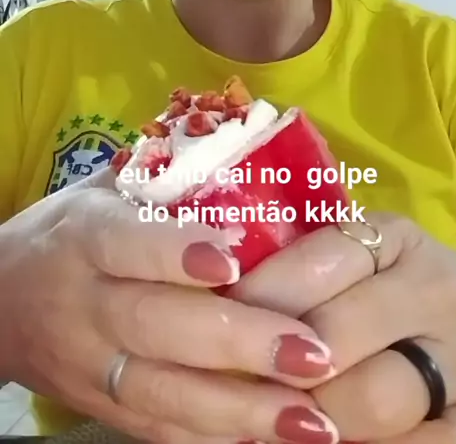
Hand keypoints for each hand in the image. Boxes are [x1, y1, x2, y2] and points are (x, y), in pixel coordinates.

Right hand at [0, 169, 339, 443]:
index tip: (235, 262)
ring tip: (313, 420)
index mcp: (87, 238)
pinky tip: (275, 440)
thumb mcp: (101, 191)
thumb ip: (164, 180)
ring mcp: (93, 367)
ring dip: (243, 411)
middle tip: (311, 351)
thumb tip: (249, 153)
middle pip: (158, 327)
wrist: (0, 303)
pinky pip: (162, 432)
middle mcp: (88, 305)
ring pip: (165, 394)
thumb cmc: (67, 233)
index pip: (129, 245)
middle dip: (239, 343)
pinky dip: (218, 439)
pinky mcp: (104, 409)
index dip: (177, 254)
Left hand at [231, 212, 455, 442]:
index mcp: (396, 241)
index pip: (313, 265)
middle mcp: (435, 292)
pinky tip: (325, 440)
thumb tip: (220, 301)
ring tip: (276, 416)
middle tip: (236, 379)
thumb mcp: (363, 265)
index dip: (255, 299)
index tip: (218, 319)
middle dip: (275, 366)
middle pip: (333, 336)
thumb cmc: (396, 294)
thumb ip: (307, 273)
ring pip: (370, 401)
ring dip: (313, 418)